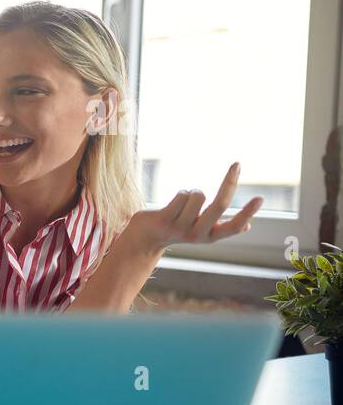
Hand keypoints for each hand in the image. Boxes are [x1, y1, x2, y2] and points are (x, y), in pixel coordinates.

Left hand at [125, 162, 262, 254]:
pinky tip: (173, 204)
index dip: (247, 212)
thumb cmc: (177, 229)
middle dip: (230, 182)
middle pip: (219, 205)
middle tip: (237, 165)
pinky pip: (181, 195)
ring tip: (182, 203)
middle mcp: (197, 234)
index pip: (233, 226)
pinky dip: (181, 193)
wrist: (143, 239)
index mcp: (210, 236)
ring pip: (197, 195)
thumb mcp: (202, 230)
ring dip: (192, 191)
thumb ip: (221, 227)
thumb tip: (248, 226)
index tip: (261, 198)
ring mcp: (180, 228)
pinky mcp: (165, 220)